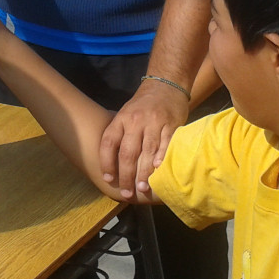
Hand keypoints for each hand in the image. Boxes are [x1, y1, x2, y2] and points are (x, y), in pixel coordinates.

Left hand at [99, 80, 188, 197]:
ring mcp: (154, 122)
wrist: (165, 85)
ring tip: (142, 189)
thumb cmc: (142, 105)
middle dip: (126, 176)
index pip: (109, 142)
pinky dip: (161, 158)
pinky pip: (165, 143)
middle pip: (128, 152)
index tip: (109, 179)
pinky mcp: (171, 124)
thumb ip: (120, 134)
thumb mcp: (125, 114)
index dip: (106, 163)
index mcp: (121, 119)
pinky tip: (158, 171)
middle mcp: (135, 121)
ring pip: (147, 151)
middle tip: (127, 193)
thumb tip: (112, 164)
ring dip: (144, 173)